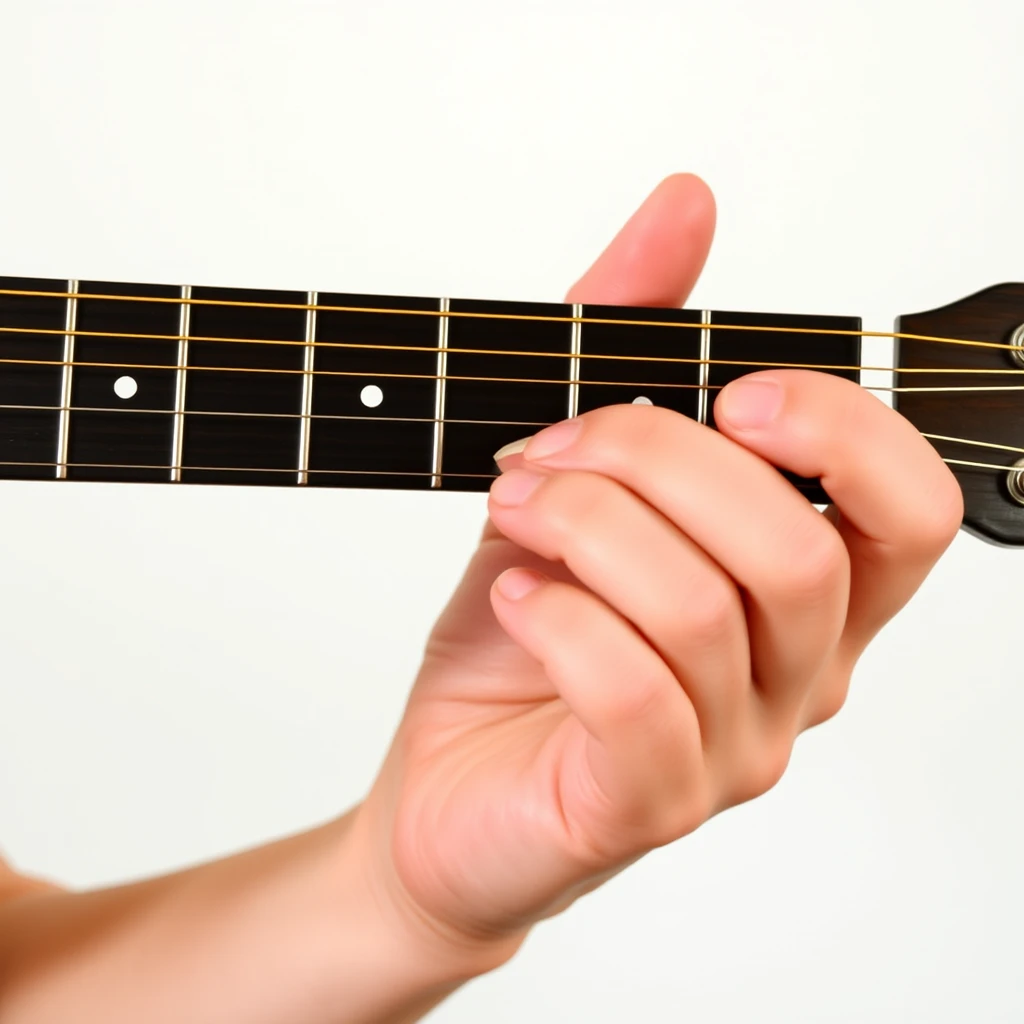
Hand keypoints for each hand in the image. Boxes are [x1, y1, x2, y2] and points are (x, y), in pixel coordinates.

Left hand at [351, 174, 962, 970]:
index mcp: (801, 599)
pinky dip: (561, 618)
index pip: (908, 512)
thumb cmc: (518, 646)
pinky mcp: (647, 802)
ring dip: (587, 523)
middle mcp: (791, 678)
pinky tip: (515, 596)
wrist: (446, 791)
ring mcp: (729, 749)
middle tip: (554, 448)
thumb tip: (684, 205)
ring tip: (517, 507)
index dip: (839, 432)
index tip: (729, 391)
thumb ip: (628, 347)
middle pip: (793, 543)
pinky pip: (636, 692)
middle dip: (653, 457)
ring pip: (703, 604)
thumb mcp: (570, 478)